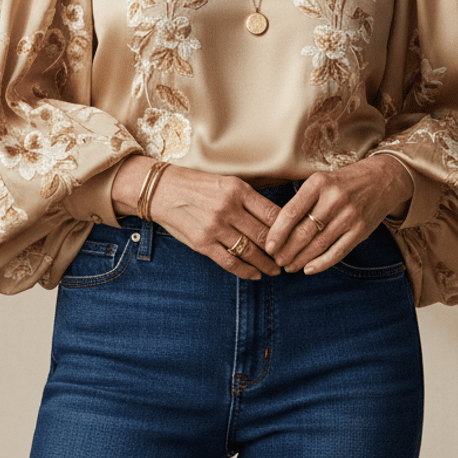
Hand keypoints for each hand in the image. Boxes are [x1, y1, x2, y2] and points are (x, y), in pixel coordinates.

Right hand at [112, 158, 282, 279]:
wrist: (161, 191)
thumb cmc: (196, 186)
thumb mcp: (225, 183)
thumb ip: (248, 199)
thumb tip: (275, 220)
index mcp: (237, 189)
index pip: (273, 213)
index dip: (288, 230)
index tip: (296, 239)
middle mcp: (228, 207)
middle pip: (264, 235)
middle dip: (280, 251)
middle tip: (290, 260)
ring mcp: (215, 227)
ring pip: (250, 251)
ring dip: (266, 264)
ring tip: (275, 270)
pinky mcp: (203, 243)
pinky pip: (230, 262)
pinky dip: (246, 271)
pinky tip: (255, 275)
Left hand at [263, 154, 412, 274]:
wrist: (383, 178)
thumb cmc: (343, 182)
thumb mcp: (320, 181)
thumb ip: (302, 201)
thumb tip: (278, 230)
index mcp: (318, 183)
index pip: (291, 212)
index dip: (277, 233)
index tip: (268, 247)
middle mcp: (334, 199)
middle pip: (304, 232)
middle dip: (287, 250)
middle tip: (277, 260)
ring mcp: (349, 216)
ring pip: (319, 245)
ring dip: (301, 259)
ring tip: (289, 266)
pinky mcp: (361, 230)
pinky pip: (338, 252)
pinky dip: (322, 263)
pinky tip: (308, 269)